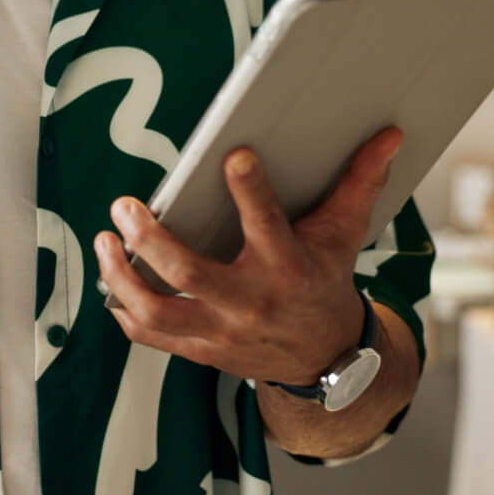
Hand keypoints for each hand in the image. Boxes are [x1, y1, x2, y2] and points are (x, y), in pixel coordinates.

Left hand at [94, 126, 403, 384]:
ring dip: (123, 277)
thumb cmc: (327, 283)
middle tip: (124, 206)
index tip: (232, 155)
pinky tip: (110, 283)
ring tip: (105, 240)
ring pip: (159, 311)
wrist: (325, 359)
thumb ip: (360, 183)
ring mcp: (221, 331)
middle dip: (150, 239)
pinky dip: (125, 312)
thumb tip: (388, 135)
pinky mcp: (201, 350)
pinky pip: (152, 337)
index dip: (250, 190)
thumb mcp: (346, 235)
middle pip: (189, 273)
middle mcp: (251, 302)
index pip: (267, 225)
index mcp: (289, 268)